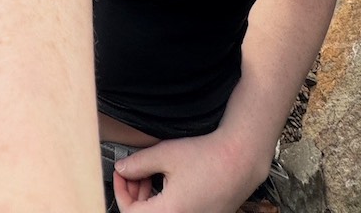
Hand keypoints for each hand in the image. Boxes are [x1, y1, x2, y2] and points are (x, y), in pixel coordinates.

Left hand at [113, 133, 265, 212]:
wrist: (239, 160)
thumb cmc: (206, 156)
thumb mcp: (166, 154)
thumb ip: (138, 164)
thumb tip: (121, 169)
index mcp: (170, 212)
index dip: (121, 192)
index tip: (121, 173)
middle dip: (134, 194)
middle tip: (135, 172)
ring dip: (149, 199)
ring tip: (151, 175)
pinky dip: (165, 203)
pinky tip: (167, 183)